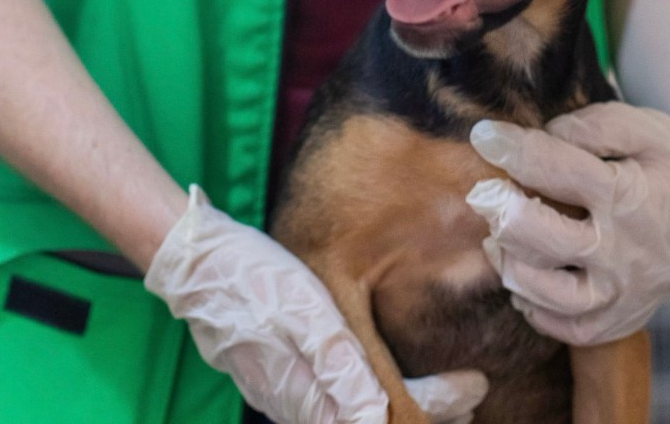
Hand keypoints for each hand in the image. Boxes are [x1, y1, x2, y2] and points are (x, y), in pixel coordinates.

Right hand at [145, 186, 487, 423]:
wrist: (197, 262)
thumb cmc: (251, 279)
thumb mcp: (301, 311)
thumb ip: (336, 365)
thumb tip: (375, 417)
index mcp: (307, 394)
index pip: (381, 420)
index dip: (430, 411)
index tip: (472, 389)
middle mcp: (299, 404)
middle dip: (425, 414)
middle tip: (473, 392)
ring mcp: (290, 393)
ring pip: (357, 416)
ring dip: (404, 407)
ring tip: (450, 393)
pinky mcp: (285, 376)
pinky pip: (339, 402)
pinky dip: (376, 397)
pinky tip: (390, 380)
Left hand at [465, 102, 669, 345]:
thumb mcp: (641, 125)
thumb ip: (588, 127)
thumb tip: (536, 138)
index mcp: (629, 196)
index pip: (558, 171)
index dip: (513, 149)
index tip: (484, 135)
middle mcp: (625, 252)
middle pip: (543, 241)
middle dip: (502, 213)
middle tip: (483, 193)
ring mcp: (624, 293)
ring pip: (548, 295)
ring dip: (512, 264)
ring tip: (499, 237)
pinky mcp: (621, 318)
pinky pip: (566, 328)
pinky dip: (534, 306)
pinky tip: (527, 274)